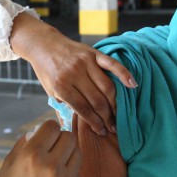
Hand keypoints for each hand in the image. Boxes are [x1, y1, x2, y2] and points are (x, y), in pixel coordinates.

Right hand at [0, 120, 80, 176]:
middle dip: (60, 139)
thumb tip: (41, 129)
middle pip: (69, 137)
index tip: (44, 136)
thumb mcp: (9, 163)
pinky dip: (68, 174)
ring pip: (78, 152)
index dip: (47, 129)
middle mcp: (51, 167)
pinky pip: (77, 173)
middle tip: (51, 149)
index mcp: (32, 155)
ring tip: (54, 165)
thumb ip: (26, 142)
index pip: (53, 126)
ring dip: (67, 154)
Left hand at [10, 13, 136, 135]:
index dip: (94, 122)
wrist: (44, 45)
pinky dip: (124, 74)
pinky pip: (112, 64)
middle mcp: (74, 74)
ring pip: (107, 87)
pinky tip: (133, 85)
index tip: (101, 131)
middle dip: (106, 117)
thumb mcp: (50, 91)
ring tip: (118, 115)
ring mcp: (85, 62)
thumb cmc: (47, 71)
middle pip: (97, 100)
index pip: (83, 109)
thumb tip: (72, 128)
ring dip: (115, 104)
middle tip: (112, 127)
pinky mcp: (93, 53)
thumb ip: (63, 107)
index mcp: (61, 86)